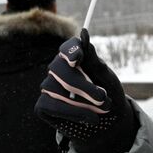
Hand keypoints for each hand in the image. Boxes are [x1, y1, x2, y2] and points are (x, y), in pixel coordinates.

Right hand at [36, 30, 135, 152]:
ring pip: (55, 89)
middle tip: (102, 97)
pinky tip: (90, 118)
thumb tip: (83, 33)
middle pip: (59, 68)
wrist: (109, 120)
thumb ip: (93, 58)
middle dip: (82, 85)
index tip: (77, 60)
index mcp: (74, 58)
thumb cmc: (108, 92)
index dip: (70, 51)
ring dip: (82, 102)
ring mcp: (48, 87)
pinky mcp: (43, 106)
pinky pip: (52, 105)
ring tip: (103, 109)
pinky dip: (73, 113)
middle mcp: (58, 70)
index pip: (67, 48)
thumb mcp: (105, 75)